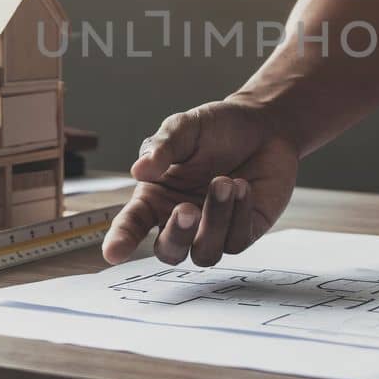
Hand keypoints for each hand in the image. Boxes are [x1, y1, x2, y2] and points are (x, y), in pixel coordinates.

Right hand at [102, 99, 298, 265]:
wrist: (265, 125)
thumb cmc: (217, 128)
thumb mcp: (185, 128)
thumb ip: (163, 148)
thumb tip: (139, 170)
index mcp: (156, 198)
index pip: (131, 225)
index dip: (120, 241)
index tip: (113, 253)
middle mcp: (180, 220)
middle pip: (169, 251)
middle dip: (176, 235)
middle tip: (187, 209)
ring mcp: (212, 231)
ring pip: (204, 253)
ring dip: (214, 220)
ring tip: (224, 181)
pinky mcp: (244, 232)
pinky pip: (236, 241)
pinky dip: (239, 214)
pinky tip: (243, 186)